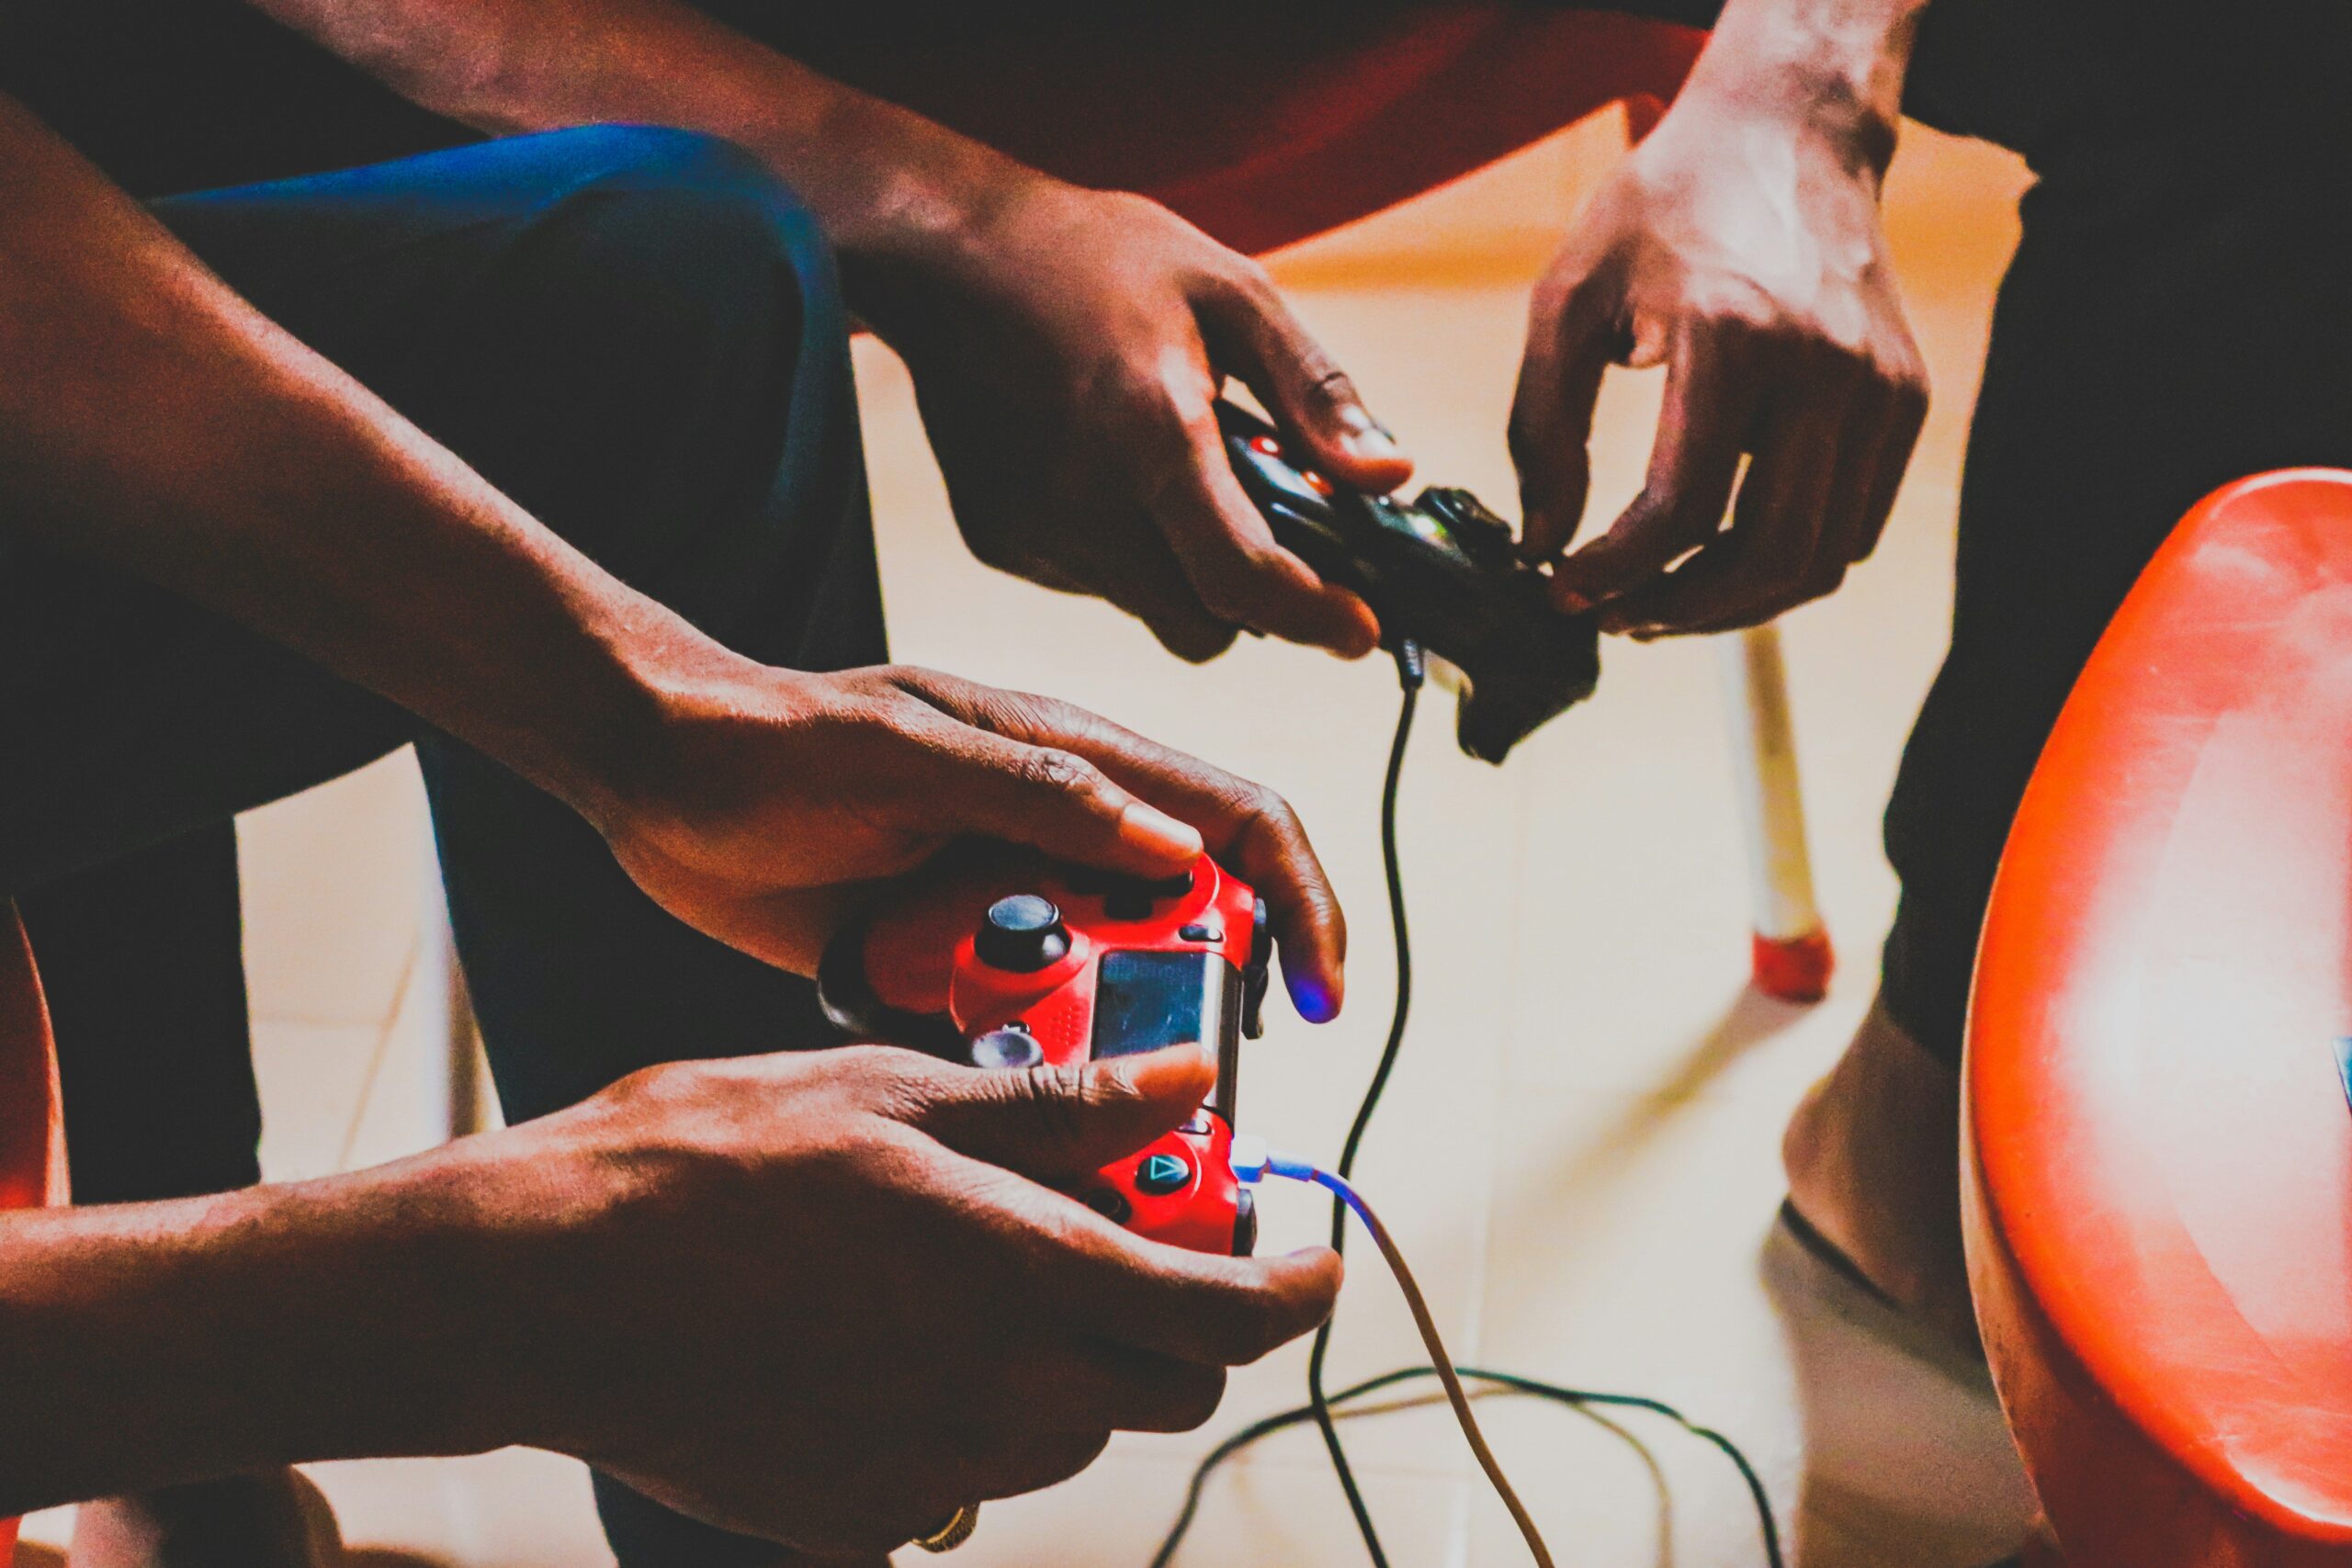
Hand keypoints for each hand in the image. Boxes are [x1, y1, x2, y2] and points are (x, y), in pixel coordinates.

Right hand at [505, 1041, 1339, 1555]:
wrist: (539, 1285)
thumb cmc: (703, 1163)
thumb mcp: (894, 1094)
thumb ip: (1059, 1110)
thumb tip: (1181, 1089)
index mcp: (1025, 1270)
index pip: (1227, 1316)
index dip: (1293, 1292)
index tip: (1310, 1261)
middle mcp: (1000, 1389)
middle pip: (1161, 1384)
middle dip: (1165, 1315)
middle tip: (1105, 1239)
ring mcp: (933, 1468)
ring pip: (1069, 1432)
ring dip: (1062, 1359)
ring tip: (956, 1273)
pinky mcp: (865, 1517)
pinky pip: (964, 1473)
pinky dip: (961, 1411)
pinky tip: (875, 1339)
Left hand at [590, 656, 1345, 1017]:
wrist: (650, 776)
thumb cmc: (773, 737)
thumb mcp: (908, 749)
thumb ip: (1040, 790)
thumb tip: (1178, 848)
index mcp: (1072, 764)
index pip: (1233, 821)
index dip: (1299, 903)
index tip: (1317, 995)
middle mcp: (1057, 839)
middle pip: (1183, 927)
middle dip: (1192, 1002)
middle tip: (1158, 1068)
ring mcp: (1003, 906)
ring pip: (1100, 995)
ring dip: (1090, 1044)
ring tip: (1040, 1079)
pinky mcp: (943, 967)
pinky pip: (1012, 1037)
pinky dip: (1012, 1073)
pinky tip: (976, 1090)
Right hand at [859, 174, 1411, 660]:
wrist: (945, 255)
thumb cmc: (1099, 257)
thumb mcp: (1231, 294)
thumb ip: (1316, 394)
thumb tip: (1391, 476)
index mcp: (1152, 432)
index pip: (1242, 579)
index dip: (1313, 618)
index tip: (1357, 633)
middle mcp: (1084, 500)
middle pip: (1200, 624)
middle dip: (1249, 599)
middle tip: (1268, 534)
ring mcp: (1032, 529)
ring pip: (1146, 607)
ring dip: (1182, 568)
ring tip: (1170, 474)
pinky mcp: (997, 539)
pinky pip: (1090, 582)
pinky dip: (1122, 549)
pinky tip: (1106, 469)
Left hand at [1510, 76, 1927, 636]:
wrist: (1785, 135)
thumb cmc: (1663, 212)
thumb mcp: (1568, 299)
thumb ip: (1543, 428)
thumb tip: (1541, 542)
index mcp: (1734, 335)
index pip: (1680, 509)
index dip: (1612, 574)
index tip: (1561, 591)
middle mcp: (1825, 366)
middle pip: (1768, 554)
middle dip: (1680, 612)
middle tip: (1614, 618)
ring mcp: (1879, 387)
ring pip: (1822, 559)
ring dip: (1736, 607)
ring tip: (1661, 604)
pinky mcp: (1905, 399)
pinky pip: (1854, 525)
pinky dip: (1787, 564)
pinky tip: (1720, 557)